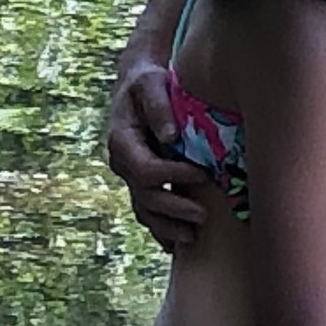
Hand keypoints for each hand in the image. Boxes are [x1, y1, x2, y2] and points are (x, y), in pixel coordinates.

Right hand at [105, 54, 207, 254]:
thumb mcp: (151, 83)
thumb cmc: (148, 82)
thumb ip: (159, 106)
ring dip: (167, 228)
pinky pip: (148, 214)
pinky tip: (180, 243)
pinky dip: (162, 230)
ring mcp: (130, 178)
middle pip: (145, 197)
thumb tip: (170, 136)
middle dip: (174, 209)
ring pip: (144, 212)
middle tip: (203, 215)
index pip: (146, 170)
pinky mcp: (141, 184)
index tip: (203, 175)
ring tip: (194, 237)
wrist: (138, 87)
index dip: (173, 176)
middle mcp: (122, 164)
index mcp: (122, 142)